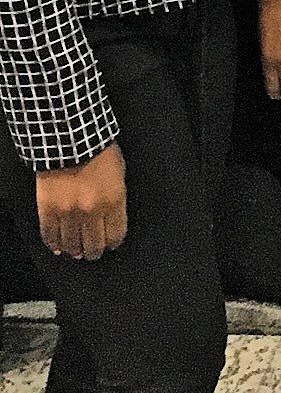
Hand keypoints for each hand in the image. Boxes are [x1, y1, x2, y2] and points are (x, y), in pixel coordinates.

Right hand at [36, 142, 127, 260]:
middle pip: (94, 245)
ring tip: (77, 252)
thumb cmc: (98, 150)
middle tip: (94, 253)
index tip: (111, 244)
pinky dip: (54, 244)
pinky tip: (58, 247)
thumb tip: (114, 217)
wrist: (70, 139)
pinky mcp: (48, 210)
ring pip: (72, 245)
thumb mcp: (120, 172)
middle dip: (95, 251)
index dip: (114, 243)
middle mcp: (92, 211)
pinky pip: (50, 235)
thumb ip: (117, 197)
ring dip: (75, 251)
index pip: (116, 235)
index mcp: (113, 201)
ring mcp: (68, 212)